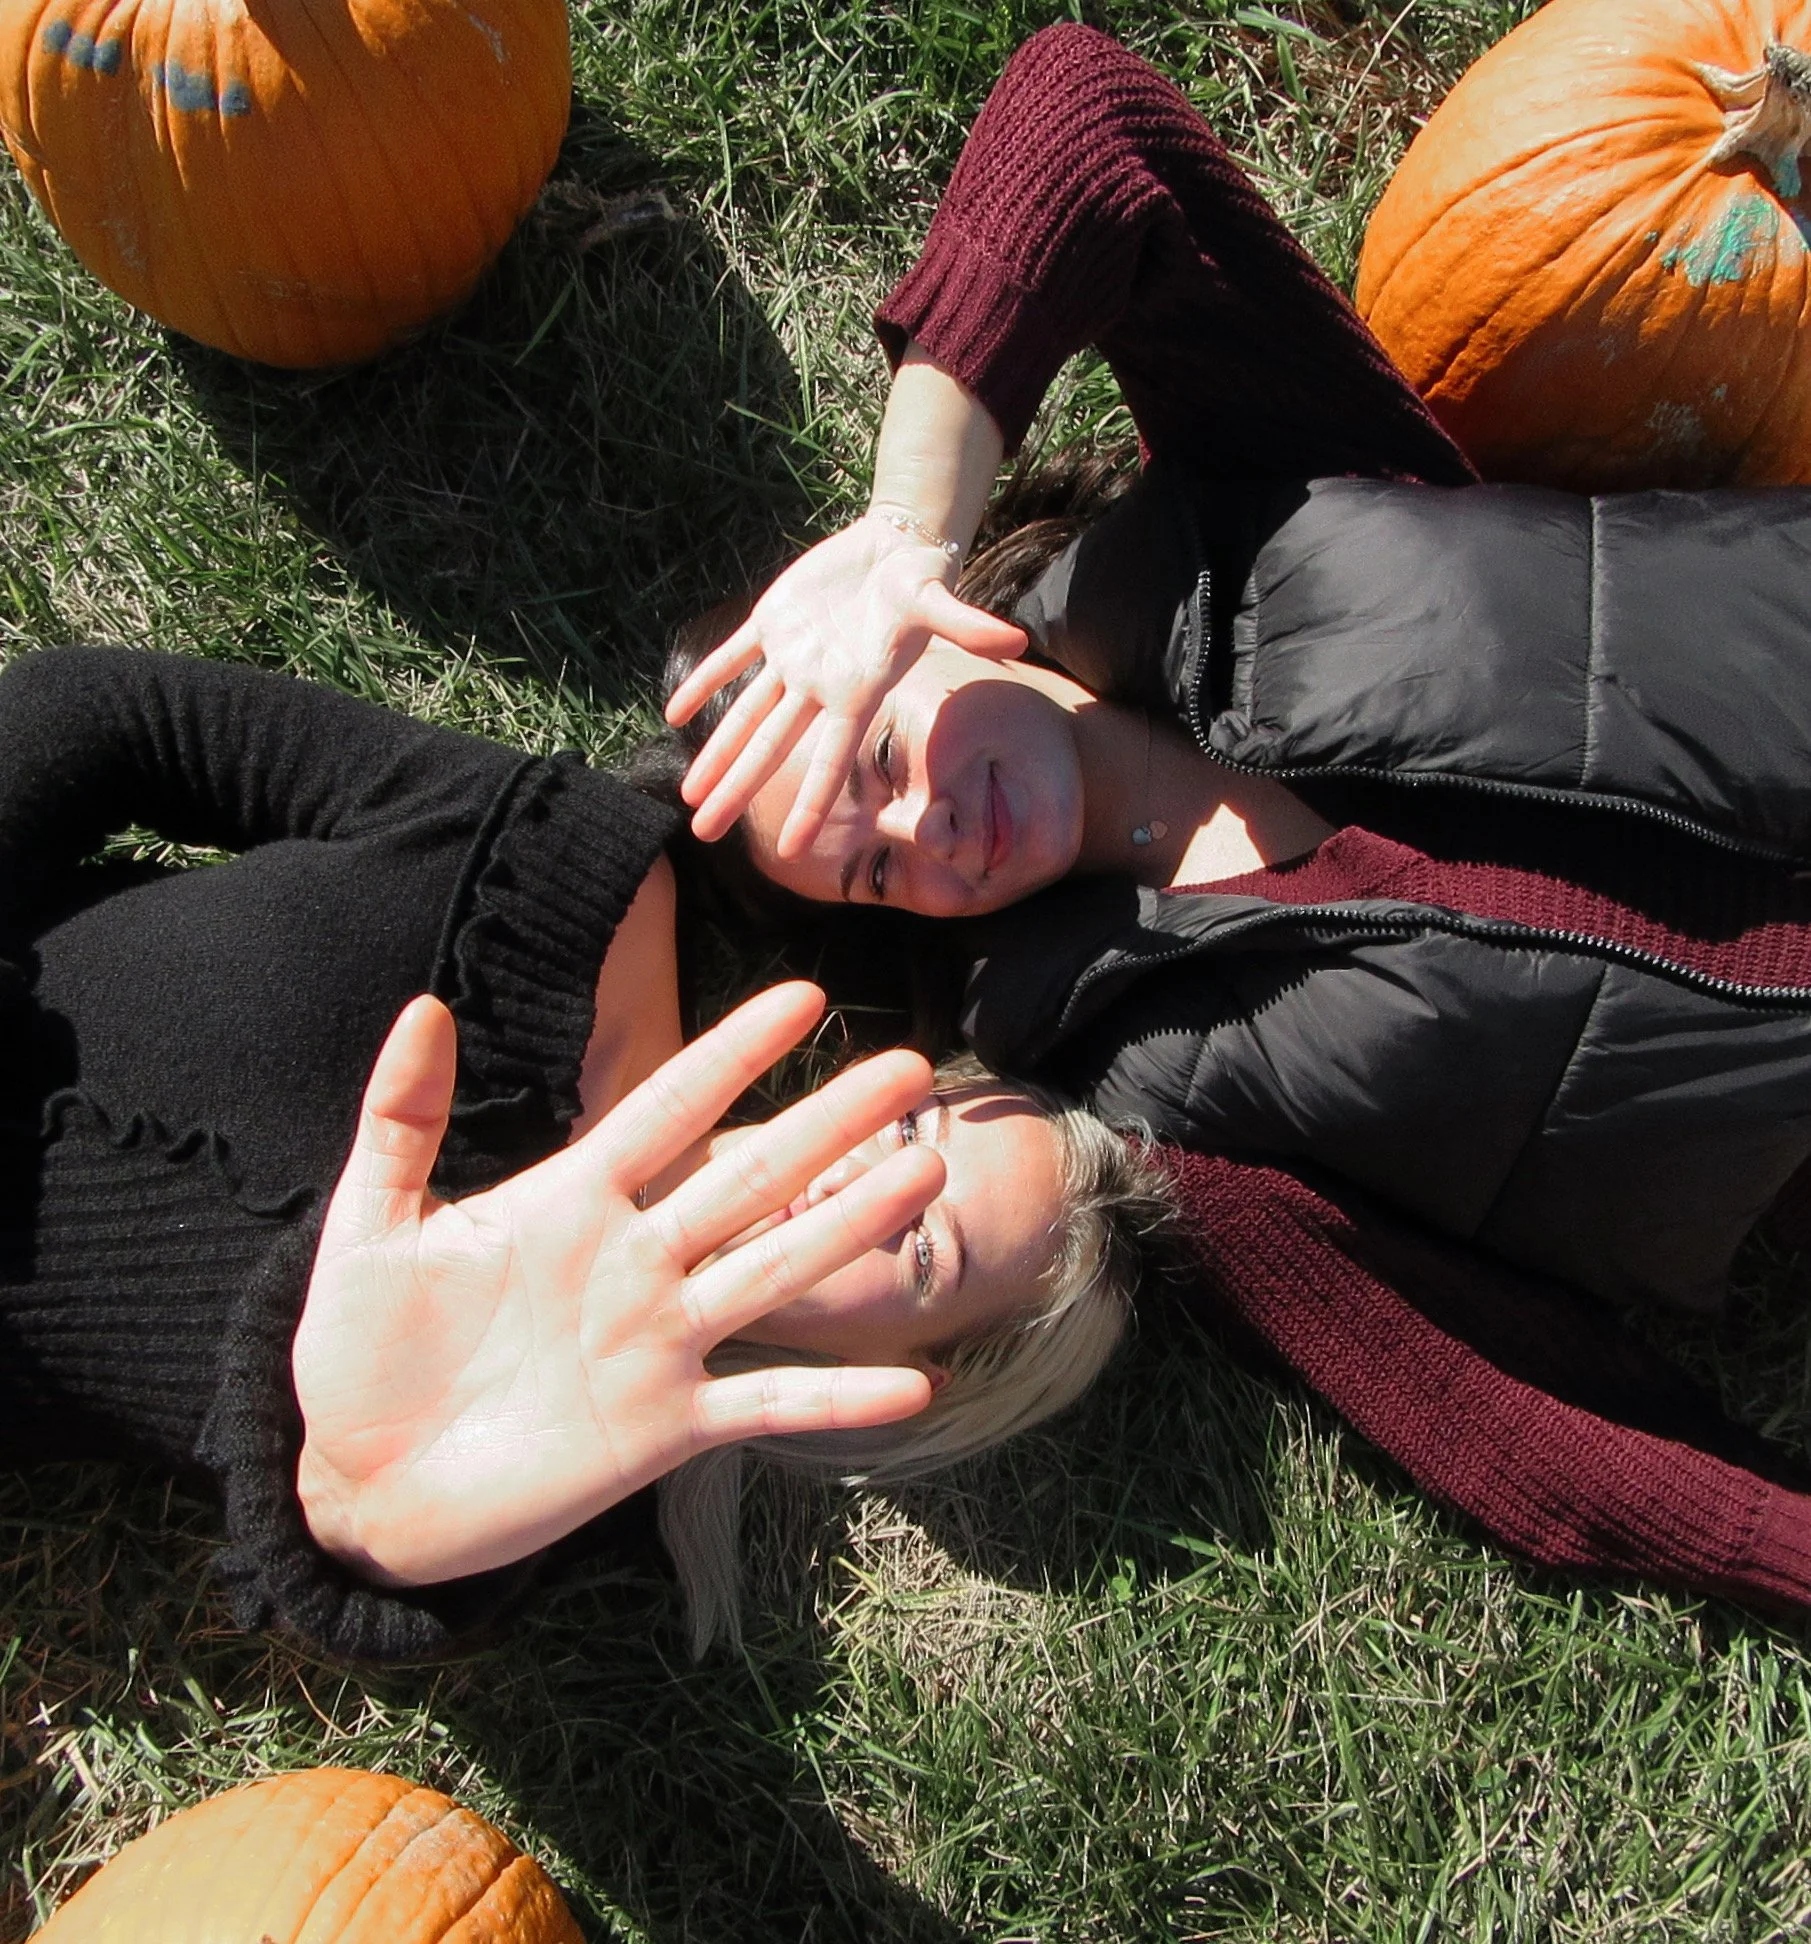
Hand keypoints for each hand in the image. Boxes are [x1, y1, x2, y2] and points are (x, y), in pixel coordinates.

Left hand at [293, 983, 944, 1586]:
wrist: (354, 1480)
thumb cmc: (357, 1350)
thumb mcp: (368, 1226)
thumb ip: (400, 1120)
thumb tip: (424, 1005)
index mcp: (570, 1200)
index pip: (666, 1108)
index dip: (733, 1052)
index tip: (804, 996)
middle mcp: (633, 1260)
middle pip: (749, 1175)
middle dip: (829, 1121)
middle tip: (911, 1067)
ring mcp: (658, 1342)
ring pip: (775, 1269)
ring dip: (851, 1226)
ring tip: (922, 1173)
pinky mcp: (663, 1426)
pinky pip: (764, 1405)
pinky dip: (835, 1399)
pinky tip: (911, 1389)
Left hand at [666, 512, 1026, 855]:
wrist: (896, 545)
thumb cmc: (922, 579)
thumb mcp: (940, 601)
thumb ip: (969, 625)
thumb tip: (1016, 640)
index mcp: (857, 691)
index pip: (831, 760)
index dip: (810, 805)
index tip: (788, 851)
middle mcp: (821, 686)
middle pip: (770, 749)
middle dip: (736, 791)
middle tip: (702, 834)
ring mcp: (793, 658)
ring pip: (746, 715)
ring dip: (716, 753)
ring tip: (689, 795)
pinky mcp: (772, 623)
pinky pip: (731, 659)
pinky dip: (704, 682)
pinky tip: (675, 713)